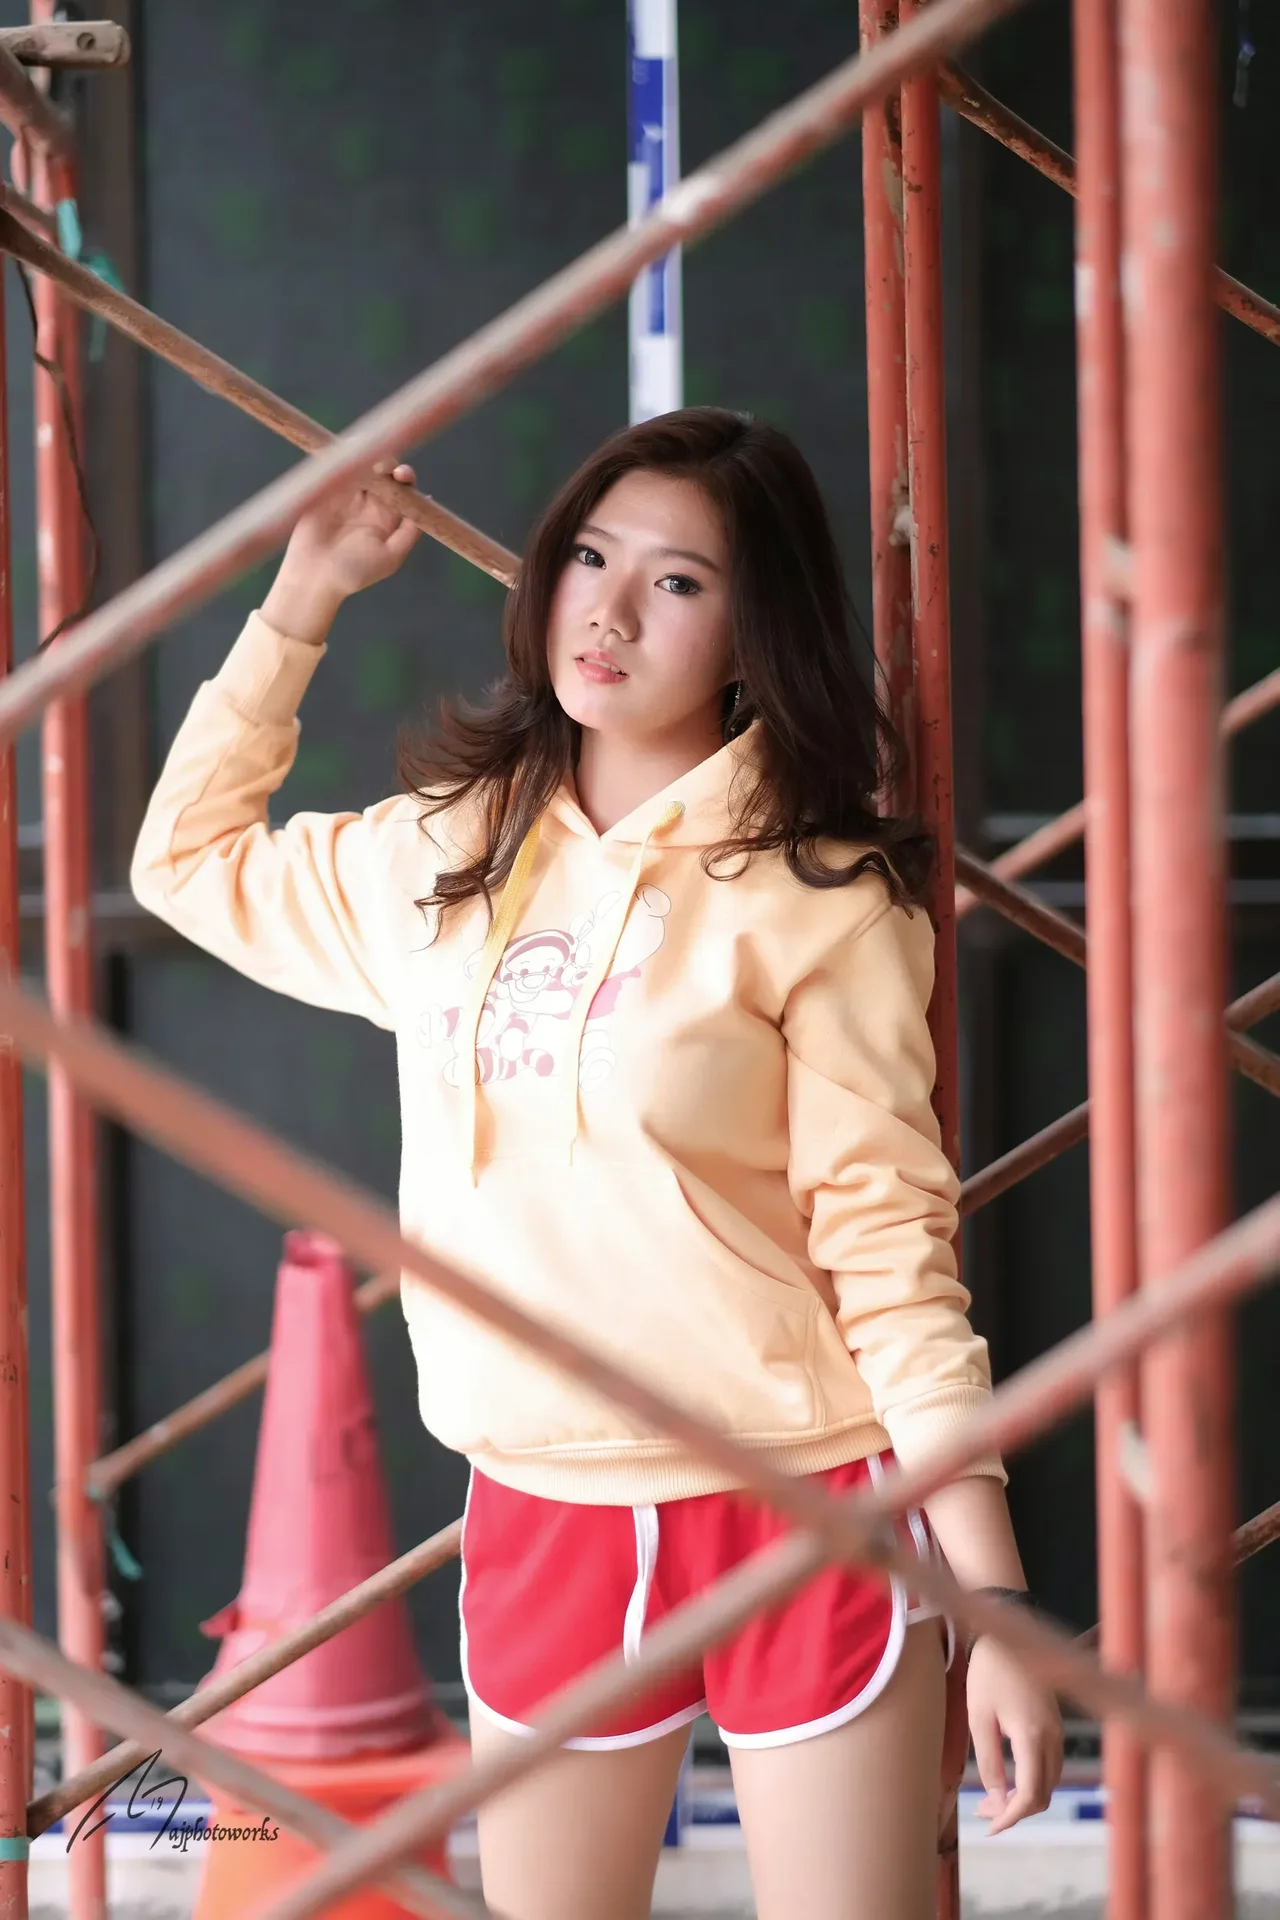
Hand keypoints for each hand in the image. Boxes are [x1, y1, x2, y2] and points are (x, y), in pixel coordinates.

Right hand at [262, 460, 420, 641]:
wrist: (314, 577)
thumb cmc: (354, 573)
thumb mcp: (390, 559)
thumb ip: (408, 534)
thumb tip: (424, 506)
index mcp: (386, 516)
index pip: (402, 489)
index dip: (405, 477)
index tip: (403, 475)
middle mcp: (368, 502)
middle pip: (383, 472)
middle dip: (388, 464)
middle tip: (386, 468)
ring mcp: (345, 494)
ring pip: (360, 465)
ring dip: (367, 457)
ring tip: (369, 463)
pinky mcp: (324, 490)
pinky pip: (335, 468)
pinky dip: (342, 457)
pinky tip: (348, 453)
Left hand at [967, 1632, 1063, 1833]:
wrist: (1010, 1635)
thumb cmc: (989, 1672)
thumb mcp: (979, 1717)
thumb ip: (989, 1761)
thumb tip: (996, 1799)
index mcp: (1033, 1736)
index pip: (1030, 1794)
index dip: (1011, 1817)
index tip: (990, 1827)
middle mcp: (1053, 1738)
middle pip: (1042, 1794)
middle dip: (1014, 1811)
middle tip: (983, 1814)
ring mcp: (1058, 1732)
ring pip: (1048, 1783)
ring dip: (1023, 1798)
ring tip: (989, 1800)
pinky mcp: (1056, 1726)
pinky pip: (1049, 1766)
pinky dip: (1031, 1781)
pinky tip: (1007, 1779)